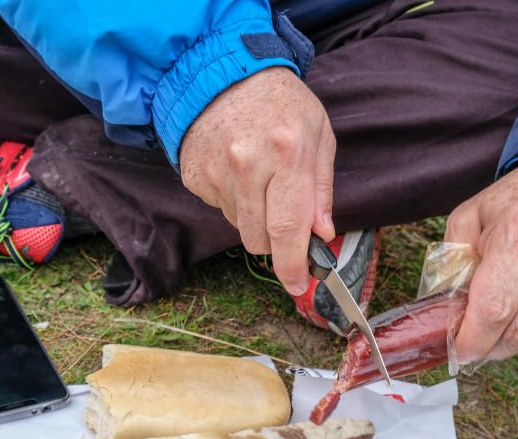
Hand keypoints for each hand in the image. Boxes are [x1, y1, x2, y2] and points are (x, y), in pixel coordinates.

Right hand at [180, 67, 336, 294]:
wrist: (222, 73)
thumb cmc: (280, 103)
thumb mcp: (318, 135)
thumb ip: (321, 189)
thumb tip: (321, 233)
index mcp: (286, 154)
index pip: (288, 228)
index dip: (293, 265)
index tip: (297, 285)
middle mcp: (247, 166)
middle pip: (259, 240)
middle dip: (275, 241)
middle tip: (283, 216)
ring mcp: (216, 173)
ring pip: (240, 228)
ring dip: (254, 216)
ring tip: (259, 178)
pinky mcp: (195, 177)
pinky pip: (220, 209)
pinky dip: (233, 200)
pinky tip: (237, 170)